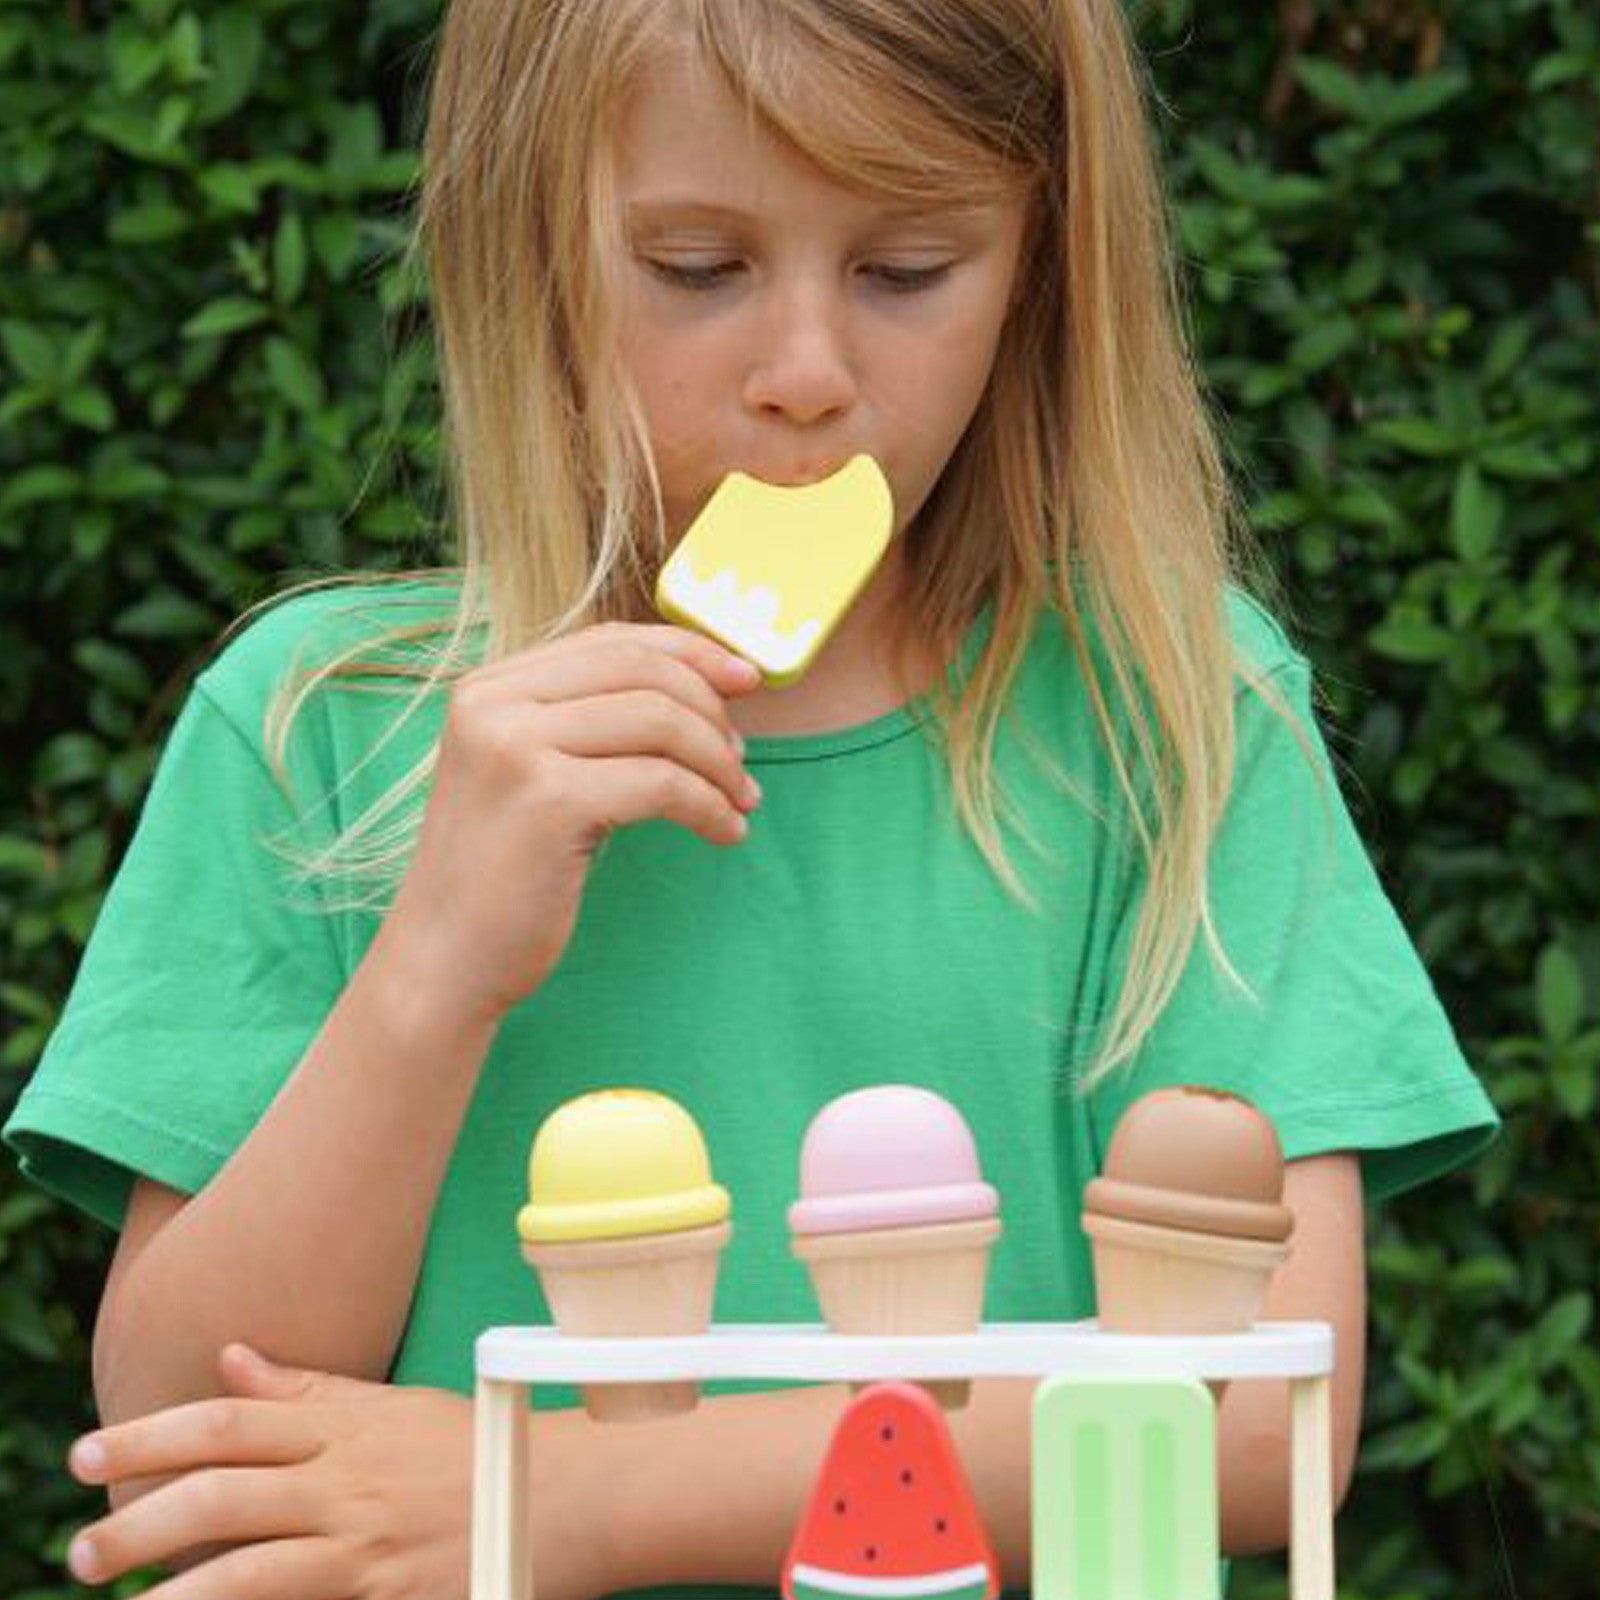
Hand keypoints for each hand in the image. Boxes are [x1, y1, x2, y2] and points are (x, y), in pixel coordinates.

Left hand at [65, 1344, 472, 1599]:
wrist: (573, 1495)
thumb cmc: (484, 1446)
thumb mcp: (396, 1407)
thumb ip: (310, 1390)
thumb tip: (230, 1360)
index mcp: (344, 1428)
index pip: (229, 1424)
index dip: (150, 1437)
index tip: (85, 1456)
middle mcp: (346, 1481)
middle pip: (221, 1496)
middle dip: (138, 1524)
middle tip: (81, 1554)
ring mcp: (367, 1544)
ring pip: (246, 1570)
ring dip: (174, 1596)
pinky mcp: (391, 1597)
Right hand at [377, 622, 763, 1026]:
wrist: (444, 959)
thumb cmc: (502, 873)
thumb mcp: (532, 773)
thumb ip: (588, 722)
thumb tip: (701, 683)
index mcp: (489, 687)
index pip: (612, 641)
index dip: (690, 652)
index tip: (746, 679)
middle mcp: (494, 704)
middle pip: (643, 672)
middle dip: (712, 711)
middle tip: (741, 762)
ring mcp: (515, 748)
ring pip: (661, 722)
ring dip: (719, 763)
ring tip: (739, 802)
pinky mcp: (549, 802)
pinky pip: (663, 784)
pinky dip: (709, 807)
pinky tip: (725, 833)